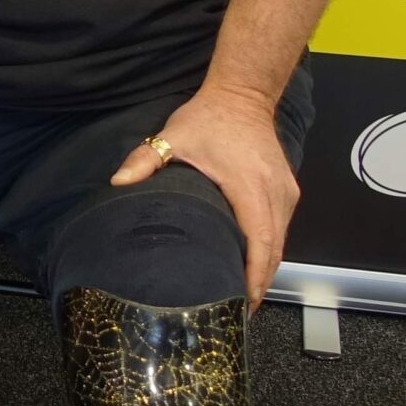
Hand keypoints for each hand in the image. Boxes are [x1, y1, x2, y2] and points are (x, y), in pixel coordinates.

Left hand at [111, 83, 299, 305]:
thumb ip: (145, 160)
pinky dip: (269, 251)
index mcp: (251, 185)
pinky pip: (281, 228)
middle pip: (275, 249)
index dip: (255, 274)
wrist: (243, 96)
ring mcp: (286, 192)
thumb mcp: (174, 136)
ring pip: (281, 241)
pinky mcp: (287, 191)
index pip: (261, 240)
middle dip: (259, 282)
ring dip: (265, 269)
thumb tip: (118, 182)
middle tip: (238, 310)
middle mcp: (276, 192)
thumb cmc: (209, 119)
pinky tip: (252, 267)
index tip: (245, 300)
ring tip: (244, 296)